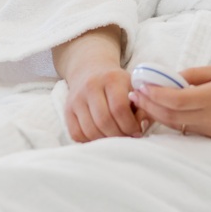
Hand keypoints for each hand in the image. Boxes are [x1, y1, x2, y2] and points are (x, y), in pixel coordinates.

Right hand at [53, 27, 140, 142]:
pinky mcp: (67, 110)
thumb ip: (142, 105)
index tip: (137, 131)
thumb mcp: (133, 86)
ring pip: (90, 130)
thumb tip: (142, 126)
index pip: (119, 108)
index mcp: (111, 78)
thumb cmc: (118, 83)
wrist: (90, 70)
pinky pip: (77, 134)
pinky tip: (101, 136)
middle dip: (119, 136)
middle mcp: (91, 86)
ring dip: (105, 141)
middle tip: (127, 139)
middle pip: (104, 121)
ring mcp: (76, 99)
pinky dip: (90, 141)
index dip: (130, 125)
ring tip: (115, 139)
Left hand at [131, 66, 210, 148]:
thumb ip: (195, 75)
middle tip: (133, 93)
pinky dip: (168, 120)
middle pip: (169, 116)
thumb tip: (171, 78)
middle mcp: (209, 118)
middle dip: (148, 104)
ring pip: (174, 125)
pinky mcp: (210, 137)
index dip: (154, 93)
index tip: (140, 83)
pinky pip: (184, 130)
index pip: (175, 99)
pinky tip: (160, 111)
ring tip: (140, 102)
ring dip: (155, 114)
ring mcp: (209, 131)